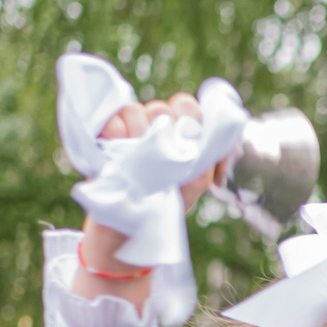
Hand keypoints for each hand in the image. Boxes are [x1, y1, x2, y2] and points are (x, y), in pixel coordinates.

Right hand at [100, 94, 228, 211]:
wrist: (132, 222)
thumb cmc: (169, 199)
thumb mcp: (197, 181)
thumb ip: (213, 157)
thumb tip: (222, 141)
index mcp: (177, 131)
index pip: (185, 104)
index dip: (187, 113)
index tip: (185, 134)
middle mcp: (154, 125)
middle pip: (159, 107)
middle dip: (162, 128)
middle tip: (162, 152)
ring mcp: (128, 129)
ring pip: (133, 110)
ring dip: (138, 134)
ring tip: (139, 159)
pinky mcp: (104, 135)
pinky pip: (111, 121)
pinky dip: (116, 135)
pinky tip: (118, 153)